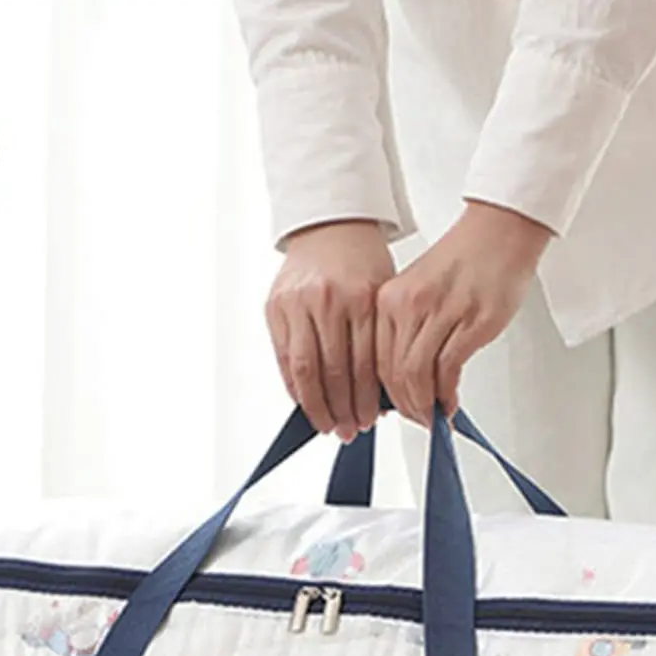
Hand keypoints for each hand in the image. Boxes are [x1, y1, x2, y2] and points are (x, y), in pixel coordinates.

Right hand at [266, 220, 394, 440]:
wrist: (329, 226)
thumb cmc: (359, 262)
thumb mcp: (381, 297)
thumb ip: (376, 343)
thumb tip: (377, 398)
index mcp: (359, 298)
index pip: (363, 365)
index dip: (364, 400)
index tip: (368, 420)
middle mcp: (326, 301)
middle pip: (333, 372)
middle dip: (342, 409)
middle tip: (348, 430)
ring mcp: (297, 304)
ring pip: (305, 370)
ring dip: (316, 405)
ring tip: (327, 424)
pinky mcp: (275, 307)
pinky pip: (284, 358)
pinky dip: (295, 386)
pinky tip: (305, 402)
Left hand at [376, 201, 552, 425]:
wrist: (500, 230)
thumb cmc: (467, 259)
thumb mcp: (419, 290)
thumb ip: (406, 328)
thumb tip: (403, 374)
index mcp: (390, 298)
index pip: (374, 360)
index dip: (383, 394)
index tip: (394, 410)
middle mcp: (409, 305)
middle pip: (393, 373)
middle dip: (404, 406)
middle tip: (417, 419)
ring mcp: (439, 314)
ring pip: (417, 376)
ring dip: (424, 405)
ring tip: (433, 416)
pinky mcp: (470, 323)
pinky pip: (447, 371)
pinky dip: (446, 394)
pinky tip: (451, 402)